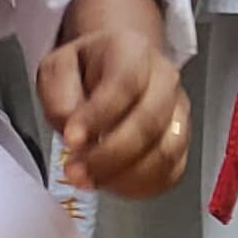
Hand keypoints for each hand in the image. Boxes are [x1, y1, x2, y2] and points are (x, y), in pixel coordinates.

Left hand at [39, 0, 187, 196]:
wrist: (113, 68)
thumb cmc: (87, 70)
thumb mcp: (57, 67)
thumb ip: (58, 93)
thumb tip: (69, 123)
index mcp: (133, 52)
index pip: (124, 84)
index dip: (98, 116)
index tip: (72, 139)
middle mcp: (164, 80)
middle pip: (149, 123)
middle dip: (109, 155)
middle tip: (75, 171)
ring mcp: (178, 111)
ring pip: (165, 152)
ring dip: (124, 176)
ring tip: (90, 180)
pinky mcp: (181, 141)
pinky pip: (170, 172)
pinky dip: (140, 186)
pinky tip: (112, 184)